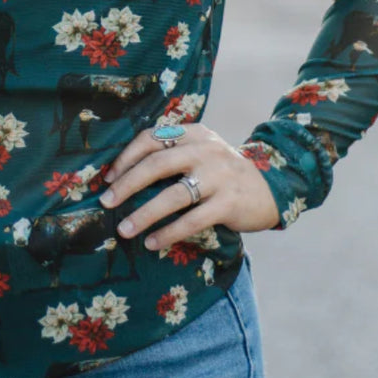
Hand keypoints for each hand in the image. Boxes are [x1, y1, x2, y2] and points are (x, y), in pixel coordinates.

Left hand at [98, 124, 278, 250]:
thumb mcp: (202, 152)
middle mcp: (206, 150)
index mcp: (195, 133)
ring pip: (172, 196)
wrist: (271, 187)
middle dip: (127, 185)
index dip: (126, 157)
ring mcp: (219, 177)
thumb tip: (123, 176)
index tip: (108, 178)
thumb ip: (173, 154)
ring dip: (144, 215)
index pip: (152, 138)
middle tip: (106, 202)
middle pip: (157, 164)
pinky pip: (192, 220)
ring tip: (124, 230)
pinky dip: (169, 233)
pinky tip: (152, 243)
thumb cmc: (222, 172)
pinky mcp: (229, 204)